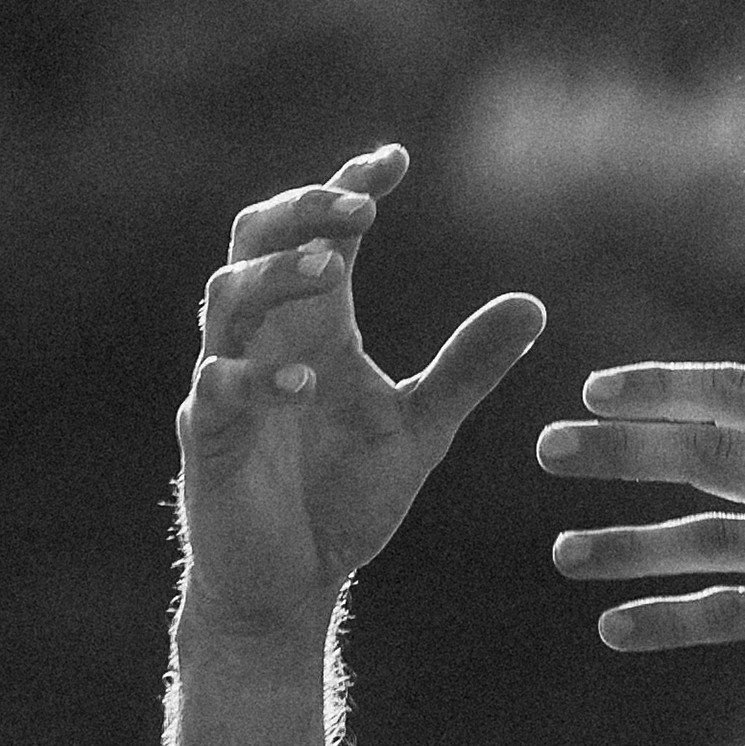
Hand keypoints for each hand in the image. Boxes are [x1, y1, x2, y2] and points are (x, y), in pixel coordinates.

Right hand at [175, 143, 546, 651]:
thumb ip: (467, 368)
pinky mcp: (209, 435)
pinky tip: (304, 386)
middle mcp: (265, 335)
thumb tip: (534, 304)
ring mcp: (229, 379)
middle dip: (301, 210)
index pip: (319, 230)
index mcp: (313, 323)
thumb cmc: (344, 496)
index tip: (396, 161)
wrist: (290, 584)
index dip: (348, 185)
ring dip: (275, 276)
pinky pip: (219, 386)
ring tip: (332, 271)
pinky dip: (255, 378)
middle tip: (359, 207)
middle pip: (256, 236)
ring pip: (228, 295)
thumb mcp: (422, 426)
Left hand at [540, 344, 744, 736]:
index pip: (734, 390)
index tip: (593, 389)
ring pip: (706, 537)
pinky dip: (667, 620)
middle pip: (705, 450)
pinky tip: (614, 628)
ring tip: (561, 554)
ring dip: (625, 545)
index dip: (660, 386)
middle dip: (618, 448)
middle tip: (544, 446)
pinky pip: (732, 615)